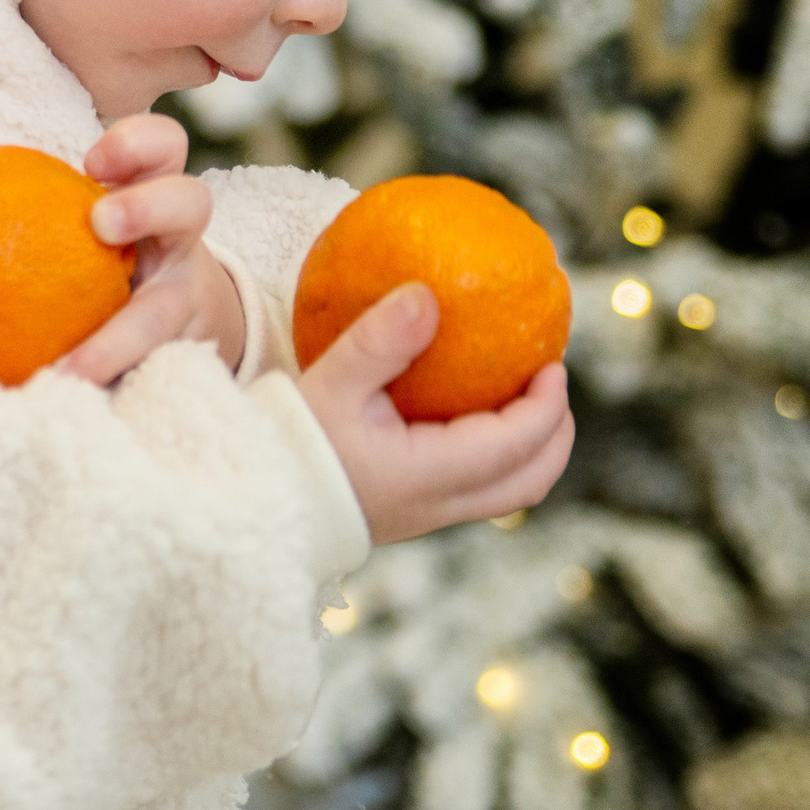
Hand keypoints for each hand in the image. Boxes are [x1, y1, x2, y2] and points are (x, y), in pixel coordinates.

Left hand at [57, 114, 247, 384]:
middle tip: (100, 221)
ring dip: (121, 339)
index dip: (136, 143)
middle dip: (148, 205)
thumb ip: (45, 204)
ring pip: (168, 316)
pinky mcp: (183, 363)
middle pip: (190, 204)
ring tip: (74, 371)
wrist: (183, 325)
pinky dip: (115, 396)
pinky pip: (161, 378)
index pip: (163, 146)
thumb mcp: (99, 220)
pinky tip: (71, 413)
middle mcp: (179, 245)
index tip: (91, 163)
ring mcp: (185, 308)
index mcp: (154, 195)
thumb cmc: (114, 253)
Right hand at [299, 283, 573, 544]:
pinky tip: (469, 415)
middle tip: (549, 382)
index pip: (516, 445)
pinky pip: (478, 489)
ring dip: (530, 450)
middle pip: (530, 482)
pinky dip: (497, 456)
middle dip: (555, 434)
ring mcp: (426, 515)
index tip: (551, 362)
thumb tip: (428, 294)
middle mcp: (438, 505)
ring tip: (521, 401)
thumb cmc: (291, 440)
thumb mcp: (332, 382)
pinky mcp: (410, 512)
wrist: (254, 499)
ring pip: (508, 494)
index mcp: (429, 474)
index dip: (547, 405)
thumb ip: (381, 340)